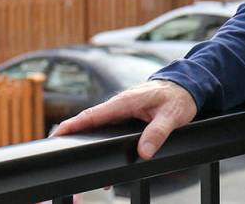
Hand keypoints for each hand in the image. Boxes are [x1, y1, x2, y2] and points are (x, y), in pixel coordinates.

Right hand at [51, 79, 196, 159]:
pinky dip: (98, 135)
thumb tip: (143, 152)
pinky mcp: (127, 113)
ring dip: (85, 137)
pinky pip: (107, 125)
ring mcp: (122, 108)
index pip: (93, 114)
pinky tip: (96, 150)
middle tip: (57, 150)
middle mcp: (120, 104)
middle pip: (89, 120)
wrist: (188, 85)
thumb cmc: (180, 97)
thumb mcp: (172, 116)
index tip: (56, 135)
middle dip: (72, 134)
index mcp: (126, 101)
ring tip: (74, 158)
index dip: (73, 125)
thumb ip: (157, 133)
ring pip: (98, 124)